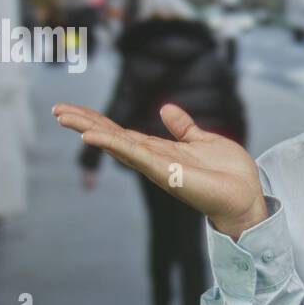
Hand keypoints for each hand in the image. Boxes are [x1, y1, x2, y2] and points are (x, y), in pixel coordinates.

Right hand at [53, 102, 267, 238]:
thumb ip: (184, 127)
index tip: (72, 110)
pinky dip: (113, 144)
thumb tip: (166, 109)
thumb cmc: (228, 173)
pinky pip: (135, 154)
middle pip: (112, 137)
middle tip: (57, 110)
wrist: (246, 196)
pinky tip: (92, 136)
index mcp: (160, 150)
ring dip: (90, 129)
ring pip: (116, 143)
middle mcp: (153, 159)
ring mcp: (157, 166)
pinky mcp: (166, 171)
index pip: (122, 132)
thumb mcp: (204, 140)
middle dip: (84, 123)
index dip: (97, 120)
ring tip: (64, 117)